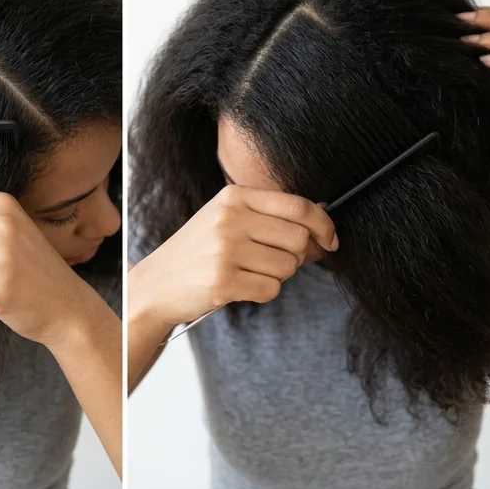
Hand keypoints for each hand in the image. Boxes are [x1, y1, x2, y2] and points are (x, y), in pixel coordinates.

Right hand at [129, 184, 337, 328]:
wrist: (158, 282)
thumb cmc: (200, 249)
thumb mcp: (228, 217)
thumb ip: (270, 214)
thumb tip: (321, 216)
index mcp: (234, 196)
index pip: (297, 204)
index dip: (323, 224)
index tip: (331, 240)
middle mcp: (230, 218)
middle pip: (298, 238)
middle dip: (298, 256)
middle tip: (279, 260)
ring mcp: (225, 249)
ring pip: (288, 267)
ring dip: (278, 275)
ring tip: (250, 271)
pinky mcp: (223, 281)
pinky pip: (271, 290)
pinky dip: (263, 292)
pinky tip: (241, 285)